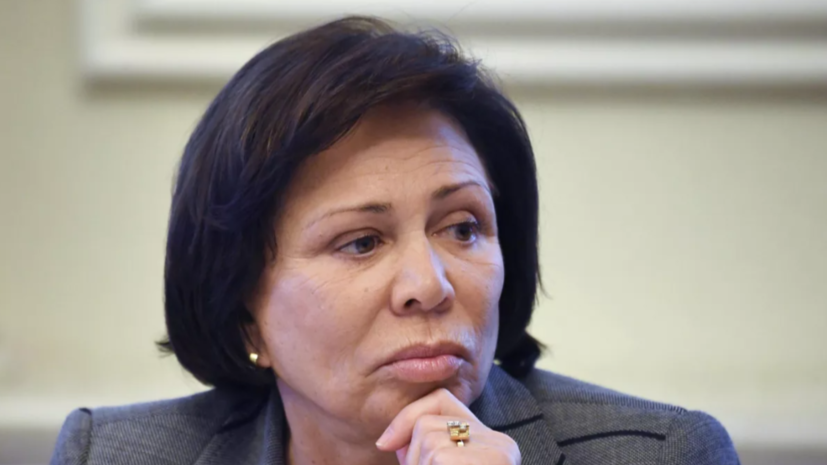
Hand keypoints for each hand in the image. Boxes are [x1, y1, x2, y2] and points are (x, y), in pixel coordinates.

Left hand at [375, 388, 520, 464]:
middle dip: (411, 457)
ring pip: (428, 442)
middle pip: (427, 425)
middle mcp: (500, 444)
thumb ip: (427, 450)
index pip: (441, 400)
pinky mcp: (493, 461)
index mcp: (492, 442)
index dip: (407, 417)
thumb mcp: (441, 462)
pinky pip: (437, 458)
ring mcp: (498, 455)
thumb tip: (390, 440)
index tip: (384, 443)